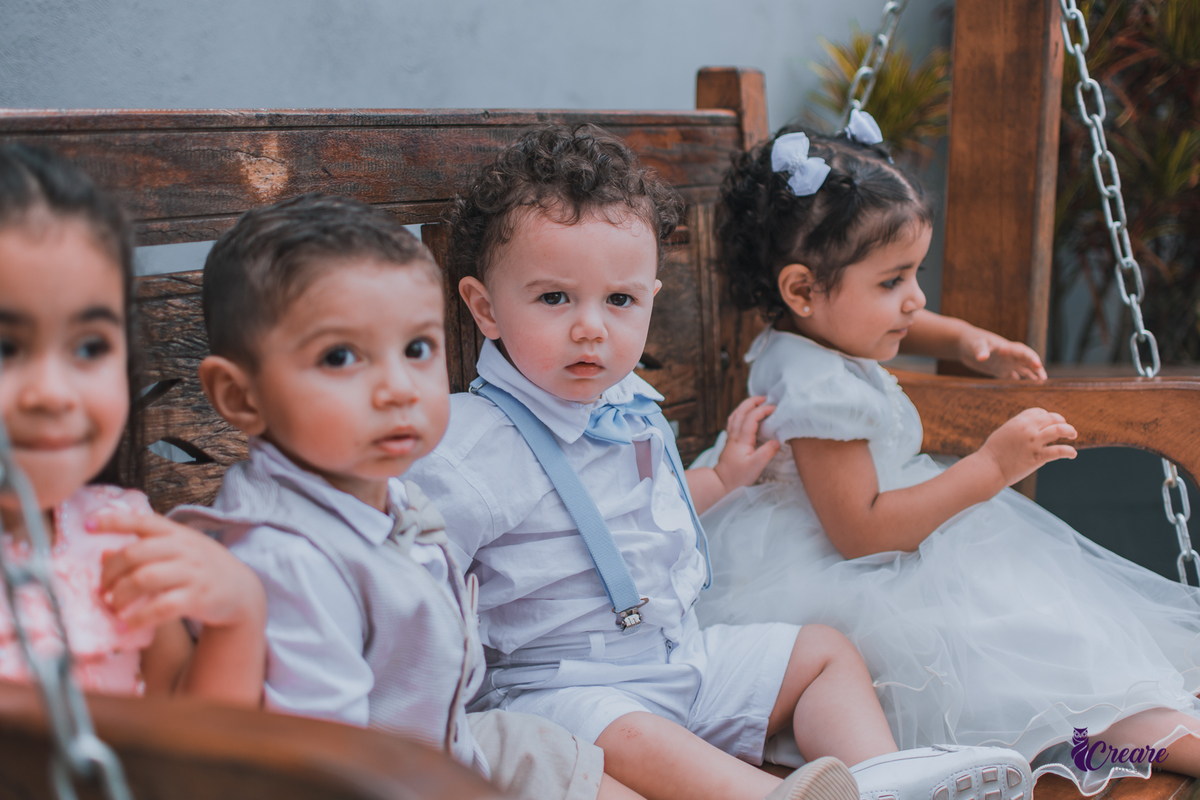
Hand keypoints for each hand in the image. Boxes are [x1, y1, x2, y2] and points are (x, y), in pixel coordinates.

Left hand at [89, 510, 265, 632]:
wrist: (241, 590)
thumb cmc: (203, 569)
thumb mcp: (180, 550)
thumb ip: (146, 549)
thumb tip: (105, 554)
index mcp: (176, 533)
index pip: (142, 520)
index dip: (114, 521)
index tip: (88, 526)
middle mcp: (184, 549)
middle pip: (134, 554)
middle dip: (109, 573)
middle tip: (102, 590)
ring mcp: (192, 572)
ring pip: (144, 579)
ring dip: (120, 595)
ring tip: (113, 606)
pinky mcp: (197, 597)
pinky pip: (160, 607)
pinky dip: (138, 618)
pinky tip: (127, 625)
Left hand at [713, 396, 781, 490]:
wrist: (721, 480)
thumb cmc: (738, 475)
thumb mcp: (756, 466)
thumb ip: (767, 452)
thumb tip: (777, 441)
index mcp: (742, 438)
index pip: (752, 417)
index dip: (763, 410)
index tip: (775, 408)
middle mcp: (734, 434)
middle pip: (741, 411)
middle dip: (753, 401)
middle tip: (766, 398)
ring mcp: (730, 436)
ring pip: (736, 414)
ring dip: (746, 405)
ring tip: (757, 402)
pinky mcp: (730, 440)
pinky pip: (733, 420)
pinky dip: (740, 412)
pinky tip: (744, 413)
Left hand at [958, 328, 1046, 379]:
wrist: (963, 343)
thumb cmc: (971, 340)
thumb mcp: (975, 344)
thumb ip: (980, 350)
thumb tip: (982, 357)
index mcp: (1007, 348)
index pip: (1023, 352)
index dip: (1032, 358)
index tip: (1038, 365)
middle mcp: (1009, 356)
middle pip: (1028, 362)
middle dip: (1037, 369)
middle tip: (1044, 380)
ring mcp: (1005, 363)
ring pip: (1023, 370)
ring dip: (1031, 377)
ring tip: (1040, 386)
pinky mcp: (999, 370)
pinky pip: (1012, 377)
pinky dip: (1018, 383)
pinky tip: (1024, 391)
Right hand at [978, 408, 1076, 486]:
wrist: (989, 468)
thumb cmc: (993, 453)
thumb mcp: (1004, 433)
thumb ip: (1018, 428)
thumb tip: (1030, 427)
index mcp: (1018, 422)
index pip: (1039, 412)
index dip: (1047, 416)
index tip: (1051, 422)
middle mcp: (1027, 429)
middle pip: (1052, 418)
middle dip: (1061, 421)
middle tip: (1067, 428)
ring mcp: (1033, 442)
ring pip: (1058, 430)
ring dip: (1069, 431)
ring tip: (1073, 435)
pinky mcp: (1037, 457)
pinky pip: (1058, 451)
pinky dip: (1069, 451)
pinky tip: (1073, 454)